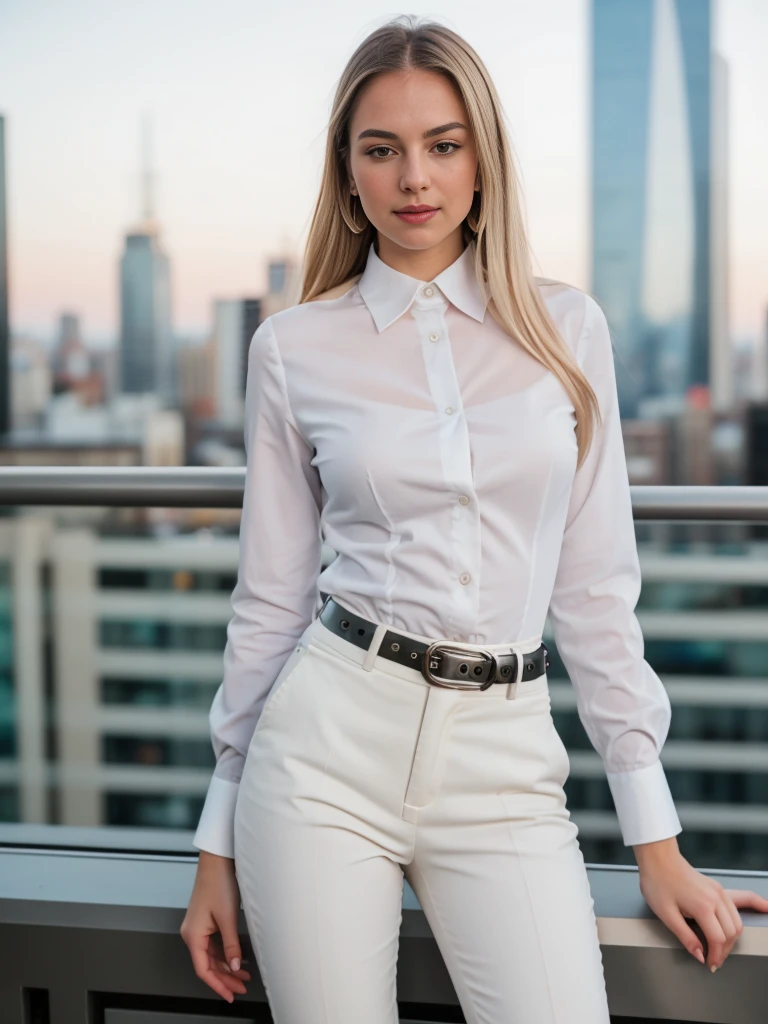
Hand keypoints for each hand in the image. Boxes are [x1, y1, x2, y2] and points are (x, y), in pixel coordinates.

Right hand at [180, 850, 251, 1002]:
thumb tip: (235, 967)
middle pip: (207, 964)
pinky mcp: (205, 921)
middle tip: (242, 988)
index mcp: (193, 935)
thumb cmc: (218, 884)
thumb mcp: (227, 918)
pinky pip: (213, 945)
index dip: (217, 985)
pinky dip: (225, 954)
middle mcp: (192, 934)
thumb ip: (231, 945)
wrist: (217, 861)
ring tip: (244, 976)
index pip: (203, 969)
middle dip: (225, 978)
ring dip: (227, 966)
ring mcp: (198, 927)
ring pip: (211, 955)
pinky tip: (237, 959)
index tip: (231, 995)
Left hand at [634, 837, 767, 970]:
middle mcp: (716, 898)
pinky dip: (753, 906)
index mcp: (703, 906)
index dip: (715, 955)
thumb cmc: (658, 882)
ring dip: (732, 938)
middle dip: (724, 950)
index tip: (710, 964)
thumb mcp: (665, 914)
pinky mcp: (718, 887)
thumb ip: (685, 937)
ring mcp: (719, 891)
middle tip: (714, 960)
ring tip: (722, 948)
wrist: (658, 858)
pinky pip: (741, 900)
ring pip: (737, 922)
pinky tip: (766, 907)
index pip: (718, 939)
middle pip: (731, 932)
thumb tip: (700, 955)